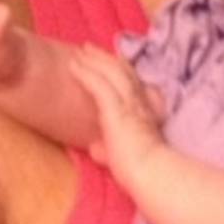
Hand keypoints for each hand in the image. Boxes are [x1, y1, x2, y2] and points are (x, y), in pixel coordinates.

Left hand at [68, 44, 167, 187]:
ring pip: (111, 73)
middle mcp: (139, 103)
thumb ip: (110, 150)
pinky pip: (99, 85)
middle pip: (122, 71)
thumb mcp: (123, 157)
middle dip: (105, 57)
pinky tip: (73, 66)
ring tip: (79, 51)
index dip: (119, 70)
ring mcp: (129, 104)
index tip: (106, 62)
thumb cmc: (139, 172)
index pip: (132, 84)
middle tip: (88, 48)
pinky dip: (86, 73)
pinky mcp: (116, 110)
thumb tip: (96, 149)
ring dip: (94, 60)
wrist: (150, 175)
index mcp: (143, 113)